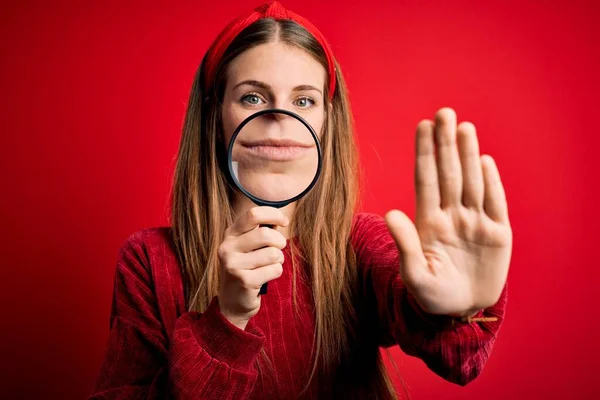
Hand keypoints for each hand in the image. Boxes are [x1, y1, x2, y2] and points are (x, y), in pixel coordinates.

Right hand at [218, 206, 288, 329]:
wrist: (232, 302)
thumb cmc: (247, 268)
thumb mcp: (247, 247)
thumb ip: (260, 231)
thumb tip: (281, 219)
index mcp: (230, 234)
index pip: (253, 214)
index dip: (274, 214)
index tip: (284, 221)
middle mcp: (227, 247)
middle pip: (266, 234)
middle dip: (280, 242)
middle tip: (278, 250)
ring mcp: (233, 265)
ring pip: (273, 253)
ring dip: (278, 260)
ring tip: (269, 266)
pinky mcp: (244, 281)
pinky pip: (274, 269)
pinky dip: (276, 272)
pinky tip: (265, 277)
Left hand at [385, 108, 511, 316]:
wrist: (460, 311)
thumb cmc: (432, 294)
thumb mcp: (415, 275)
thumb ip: (405, 244)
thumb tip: (390, 214)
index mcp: (429, 222)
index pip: (426, 180)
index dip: (425, 153)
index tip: (422, 126)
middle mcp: (451, 215)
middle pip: (449, 173)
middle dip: (446, 144)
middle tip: (444, 113)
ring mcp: (475, 222)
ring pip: (471, 181)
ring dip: (467, 154)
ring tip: (463, 127)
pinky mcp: (497, 233)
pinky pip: (495, 203)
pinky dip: (491, 183)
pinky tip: (483, 160)